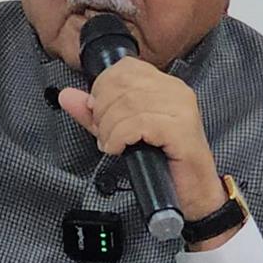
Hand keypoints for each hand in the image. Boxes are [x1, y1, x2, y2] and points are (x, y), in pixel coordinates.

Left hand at [59, 57, 226, 223]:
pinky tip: (121, 149)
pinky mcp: (180, 128)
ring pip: (127, 104)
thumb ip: (95, 114)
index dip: (103, 89)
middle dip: (103, 111)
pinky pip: (138, 123)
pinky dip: (120, 137)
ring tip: (113, 145)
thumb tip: (67, 96)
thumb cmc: (165, 164)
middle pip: (122, 84)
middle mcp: (176, 90)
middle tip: (105, 134)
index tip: (99, 114)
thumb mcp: (122, 133)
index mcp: (165, 85)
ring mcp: (181, 108)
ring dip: (110, 128)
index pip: (124, 68)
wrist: (195, 194)